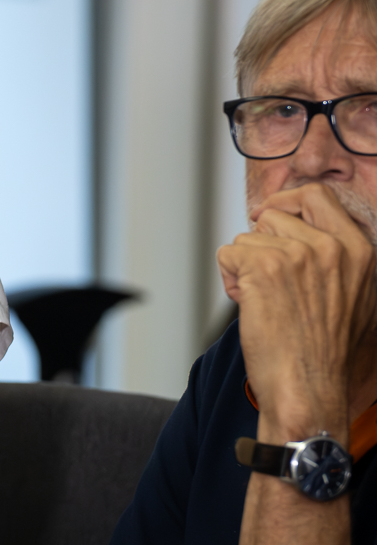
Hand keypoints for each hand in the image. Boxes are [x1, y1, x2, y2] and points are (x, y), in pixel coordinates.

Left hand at [217, 183, 376, 435]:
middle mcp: (332, 247)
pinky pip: (228, 253)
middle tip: (264, 275)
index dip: (285, 203)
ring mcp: (299, 254)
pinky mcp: (265, 267)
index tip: (270, 217)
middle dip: (261, 241)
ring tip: (263, 300)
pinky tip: (249, 304)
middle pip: (274, 214)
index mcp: (359, 250)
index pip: (316, 196)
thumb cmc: (324, 352)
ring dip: (245, 265)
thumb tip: (301, 228)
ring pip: (247, 237)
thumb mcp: (354, 296)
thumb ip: (335, 259)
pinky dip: (230, 278)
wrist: (309, 390)